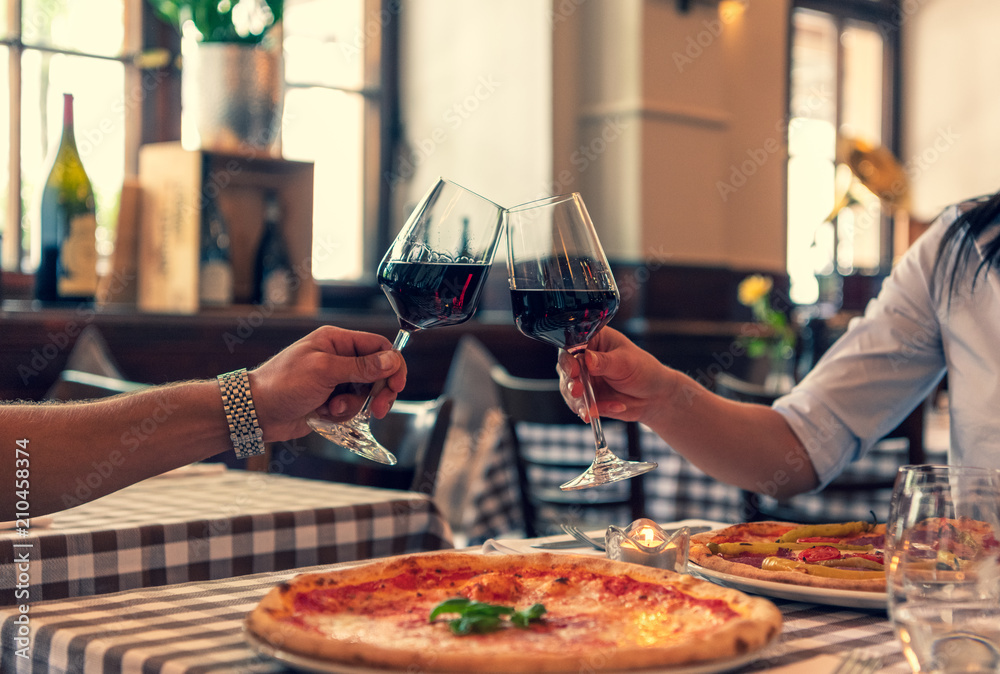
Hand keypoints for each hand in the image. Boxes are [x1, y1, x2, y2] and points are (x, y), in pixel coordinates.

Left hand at [248, 326, 406, 441]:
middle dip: (378, 393)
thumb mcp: (325, 371)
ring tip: (332, 409)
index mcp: (337, 341)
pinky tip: (324, 414)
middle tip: (379, 410)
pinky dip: (342, 415)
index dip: (392, 366)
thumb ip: (361, 366)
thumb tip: (392, 360)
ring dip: (353, 406)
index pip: (378, 347)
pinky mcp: (331, 400)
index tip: (396, 386)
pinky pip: (352, 409)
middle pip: (377, 373)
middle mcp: (339, 358)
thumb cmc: (282, 384)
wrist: (257, 412)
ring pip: (365, 394)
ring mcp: (335, 381)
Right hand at [557, 327, 674, 424]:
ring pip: (568, 390)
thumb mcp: (625, 362)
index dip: (569, 358)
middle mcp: (584, 359)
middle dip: (570, 383)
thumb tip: (588, 359)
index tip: (573, 370)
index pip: (572, 345)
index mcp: (593, 340)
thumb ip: (605, 361)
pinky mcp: (586, 398)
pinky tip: (608, 409)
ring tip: (592, 409)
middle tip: (578, 391)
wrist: (654, 396)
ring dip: (578, 401)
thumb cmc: (643, 370)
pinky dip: (591, 410)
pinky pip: (580, 406)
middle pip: (565, 369)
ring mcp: (583, 379)